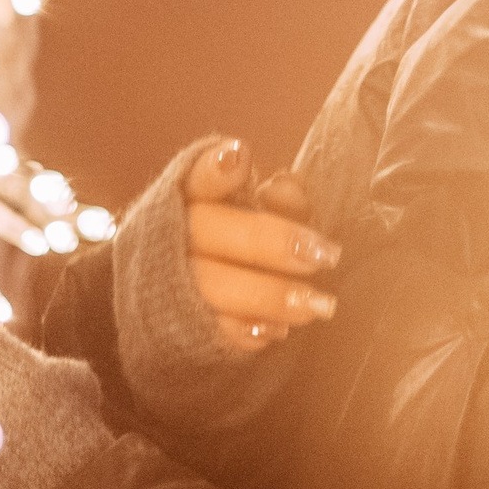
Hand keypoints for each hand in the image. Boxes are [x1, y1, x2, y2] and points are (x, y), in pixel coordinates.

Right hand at [183, 139, 340, 354]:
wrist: (161, 297)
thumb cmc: (221, 240)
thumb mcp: (243, 211)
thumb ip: (272, 198)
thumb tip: (289, 187)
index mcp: (186, 196)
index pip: (196, 176)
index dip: (214, 168)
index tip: (241, 158)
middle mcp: (171, 234)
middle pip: (212, 231)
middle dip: (272, 243)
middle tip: (327, 255)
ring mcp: (170, 281)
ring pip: (214, 286)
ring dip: (272, 296)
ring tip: (320, 304)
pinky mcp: (178, 325)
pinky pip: (211, 330)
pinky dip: (248, 331)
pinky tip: (280, 330)